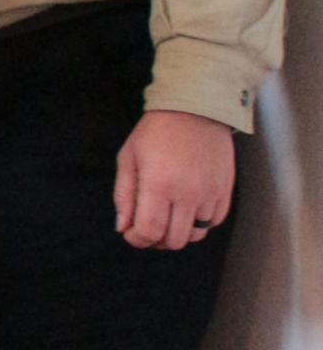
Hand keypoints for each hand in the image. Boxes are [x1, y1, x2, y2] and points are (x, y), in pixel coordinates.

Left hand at [114, 109, 234, 250]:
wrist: (195, 109)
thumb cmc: (156, 132)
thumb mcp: (128, 158)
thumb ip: (124, 195)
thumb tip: (123, 228)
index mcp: (159, 184)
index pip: (149, 231)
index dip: (137, 239)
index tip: (131, 233)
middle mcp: (187, 193)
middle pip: (173, 240)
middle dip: (155, 240)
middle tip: (147, 227)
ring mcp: (210, 193)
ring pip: (195, 235)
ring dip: (178, 233)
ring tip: (167, 217)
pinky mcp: (225, 190)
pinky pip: (214, 222)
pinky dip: (199, 224)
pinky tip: (187, 209)